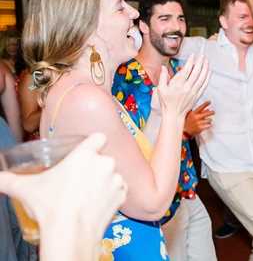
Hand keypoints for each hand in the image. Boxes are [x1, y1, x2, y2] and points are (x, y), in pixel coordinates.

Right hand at [0, 134, 126, 243]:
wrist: (70, 232)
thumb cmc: (50, 206)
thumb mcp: (26, 188)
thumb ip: (9, 180)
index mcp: (85, 155)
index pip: (98, 137)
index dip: (93, 143)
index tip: (87, 151)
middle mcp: (104, 163)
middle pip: (102, 159)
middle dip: (93, 168)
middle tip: (78, 182)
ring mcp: (116, 179)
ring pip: (112, 175)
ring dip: (104, 182)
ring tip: (87, 195)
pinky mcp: (123, 196)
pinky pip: (119, 190)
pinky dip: (112, 195)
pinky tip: (97, 203)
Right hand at [157, 55, 209, 120]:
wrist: (174, 115)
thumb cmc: (166, 102)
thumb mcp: (160, 89)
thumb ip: (162, 77)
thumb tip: (163, 67)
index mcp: (178, 85)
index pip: (186, 70)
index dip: (191, 61)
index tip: (193, 56)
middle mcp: (187, 87)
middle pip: (196, 72)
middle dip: (200, 62)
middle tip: (202, 55)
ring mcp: (193, 92)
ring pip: (202, 78)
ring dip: (205, 68)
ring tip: (207, 61)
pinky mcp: (197, 96)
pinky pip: (204, 85)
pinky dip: (207, 78)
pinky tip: (209, 72)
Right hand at [184, 101, 213, 136]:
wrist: (187, 131)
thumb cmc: (190, 121)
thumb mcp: (193, 115)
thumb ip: (200, 112)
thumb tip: (208, 109)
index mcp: (193, 113)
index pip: (200, 107)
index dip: (205, 104)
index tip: (209, 101)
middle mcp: (196, 117)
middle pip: (207, 113)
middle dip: (211, 112)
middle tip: (213, 112)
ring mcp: (198, 123)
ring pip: (209, 120)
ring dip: (209, 120)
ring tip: (208, 120)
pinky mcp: (200, 128)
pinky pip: (208, 125)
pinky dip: (209, 125)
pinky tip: (207, 125)